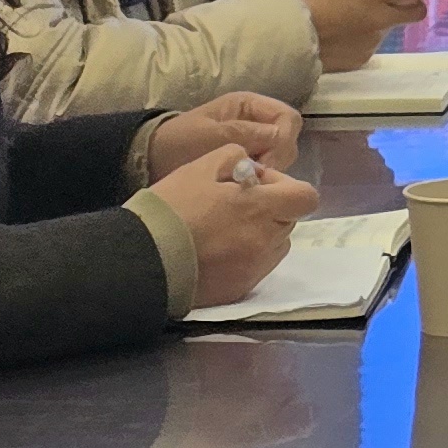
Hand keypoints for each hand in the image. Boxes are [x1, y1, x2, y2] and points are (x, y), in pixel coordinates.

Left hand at [145, 92, 301, 178]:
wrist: (151, 160)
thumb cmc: (178, 142)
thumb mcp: (209, 135)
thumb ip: (245, 133)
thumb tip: (280, 137)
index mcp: (249, 106)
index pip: (287, 118)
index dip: (283, 140)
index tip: (267, 164)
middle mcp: (256, 121)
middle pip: (287, 138)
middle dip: (277, 158)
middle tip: (256, 179)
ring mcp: (253, 143)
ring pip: (280, 157)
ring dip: (270, 171)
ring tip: (248, 185)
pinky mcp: (247, 163)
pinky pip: (267, 170)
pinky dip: (261, 180)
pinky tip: (246, 190)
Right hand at [151, 147, 319, 308]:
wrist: (142, 259)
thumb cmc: (172, 208)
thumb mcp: (201, 167)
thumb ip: (236, 158)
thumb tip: (253, 170)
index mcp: (261, 209)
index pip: (306, 198)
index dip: (287, 187)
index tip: (258, 185)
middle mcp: (265, 241)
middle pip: (288, 220)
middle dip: (271, 208)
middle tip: (235, 204)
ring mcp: (254, 268)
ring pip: (275, 245)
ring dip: (261, 233)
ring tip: (226, 229)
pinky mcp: (240, 289)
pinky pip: (257, 267)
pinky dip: (247, 256)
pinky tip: (218, 251)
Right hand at [297, 0, 438, 71]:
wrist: (292, 38)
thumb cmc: (311, 3)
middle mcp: (380, 18)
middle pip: (416, 12)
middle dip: (415, 6)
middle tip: (404, 3)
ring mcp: (374, 41)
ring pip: (388, 29)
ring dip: (379, 24)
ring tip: (350, 20)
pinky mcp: (364, 58)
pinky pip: (369, 46)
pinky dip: (362, 40)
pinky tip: (342, 37)